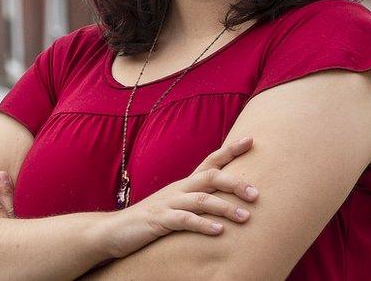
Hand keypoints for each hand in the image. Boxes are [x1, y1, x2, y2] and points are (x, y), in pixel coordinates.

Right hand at [105, 136, 259, 257]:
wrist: (114, 230)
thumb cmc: (153, 218)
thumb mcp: (178, 204)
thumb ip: (199, 199)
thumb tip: (228, 199)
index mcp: (185, 183)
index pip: (211, 161)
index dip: (230, 149)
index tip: (251, 140)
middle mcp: (179, 189)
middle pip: (210, 176)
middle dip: (235, 182)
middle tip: (256, 194)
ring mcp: (168, 203)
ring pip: (201, 199)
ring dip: (226, 207)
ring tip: (246, 217)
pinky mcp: (159, 220)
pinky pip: (184, 221)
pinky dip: (203, 224)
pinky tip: (218, 231)